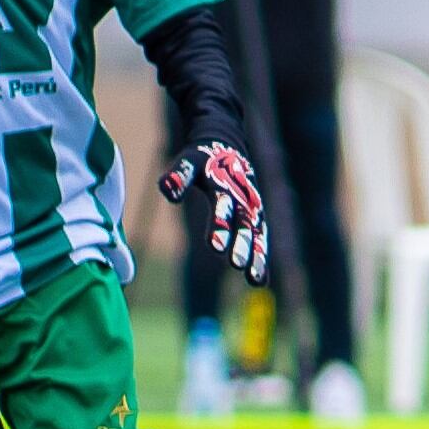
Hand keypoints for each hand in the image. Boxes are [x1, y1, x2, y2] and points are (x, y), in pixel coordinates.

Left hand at [158, 139, 270, 285]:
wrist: (226, 148)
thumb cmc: (202, 160)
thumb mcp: (188, 162)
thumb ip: (178, 176)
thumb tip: (167, 190)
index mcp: (224, 183)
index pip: (222, 205)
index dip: (219, 225)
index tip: (215, 248)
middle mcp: (242, 197)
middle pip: (243, 223)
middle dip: (240, 244)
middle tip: (236, 264)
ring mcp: (252, 208)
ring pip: (256, 233)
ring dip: (256, 256)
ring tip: (254, 279)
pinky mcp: (256, 217)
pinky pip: (260, 239)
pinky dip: (260, 258)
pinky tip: (260, 281)